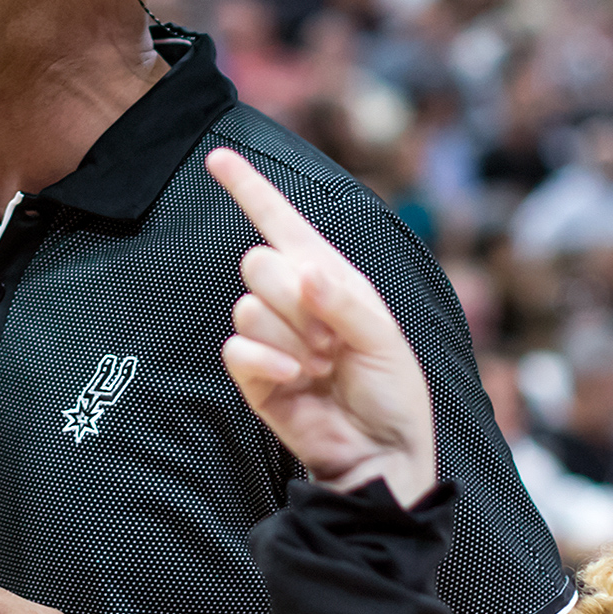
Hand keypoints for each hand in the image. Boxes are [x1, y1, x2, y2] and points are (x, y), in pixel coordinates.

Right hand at [206, 148, 437, 504]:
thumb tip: (305, 272)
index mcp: (331, 279)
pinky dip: (268, 364)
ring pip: (249, 309)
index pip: (282, 224)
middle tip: (331, 340)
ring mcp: (271, 340)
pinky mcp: (254, 377)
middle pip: (257, 263)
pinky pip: (238, 350)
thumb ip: (344, 301)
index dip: (250, 190)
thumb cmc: (394, 395)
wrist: (382, 455)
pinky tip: (298, 382)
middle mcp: (296, 303)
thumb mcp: (385, 339)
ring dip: (293, 342)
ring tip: (323, 369)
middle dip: (294, 300)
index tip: (219, 158)